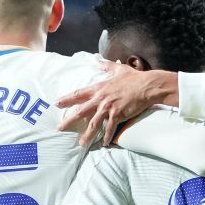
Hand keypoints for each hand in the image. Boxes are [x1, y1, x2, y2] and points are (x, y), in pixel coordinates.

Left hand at [56, 63, 176, 146]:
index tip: (57, 103)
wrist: (147, 86)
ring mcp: (109, 107)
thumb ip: (106, 66)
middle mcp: (101, 98)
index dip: (67, 99)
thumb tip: (97, 60)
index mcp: (99, 88)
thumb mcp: (118, 69)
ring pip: (94, 123)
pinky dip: (107, 136)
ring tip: (81, 143)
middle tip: (60, 128)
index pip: (79, 94)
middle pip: (81, 111)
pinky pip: (110, 128)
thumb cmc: (134, 77)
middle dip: (69, 120)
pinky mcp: (118, 114)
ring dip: (87, 134)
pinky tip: (104, 143)